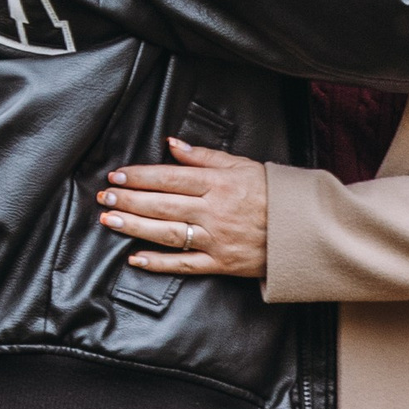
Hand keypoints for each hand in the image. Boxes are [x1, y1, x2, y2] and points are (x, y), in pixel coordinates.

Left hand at [98, 138, 269, 277]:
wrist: (304, 229)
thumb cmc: (274, 194)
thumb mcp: (242, 166)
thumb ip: (205, 156)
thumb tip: (172, 145)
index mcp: (219, 183)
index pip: (170, 177)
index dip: (140, 176)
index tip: (118, 175)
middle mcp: (215, 210)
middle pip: (163, 204)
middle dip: (129, 200)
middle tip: (105, 197)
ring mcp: (217, 239)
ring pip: (168, 232)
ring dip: (135, 227)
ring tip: (110, 221)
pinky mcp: (221, 263)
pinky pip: (185, 264)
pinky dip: (159, 263)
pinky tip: (136, 259)